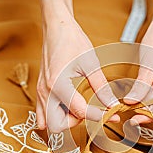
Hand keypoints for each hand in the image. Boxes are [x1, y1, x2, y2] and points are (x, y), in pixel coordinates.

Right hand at [36, 15, 118, 132]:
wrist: (56, 27)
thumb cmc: (72, 41)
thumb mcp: (91, 63)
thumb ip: (101, 87)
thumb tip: (112, 104)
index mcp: (58, 84)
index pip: (79, 112)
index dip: (98, 116)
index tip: (112, 114)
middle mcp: (46, 92)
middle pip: (57, 126)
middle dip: (75, 122)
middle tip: (89, 110)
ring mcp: (41, 92)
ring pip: (48, 122)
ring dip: (65, 120)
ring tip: (80, 106)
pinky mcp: (41, 90)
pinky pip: (43, 113)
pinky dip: (56, 115)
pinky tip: (69, 106)